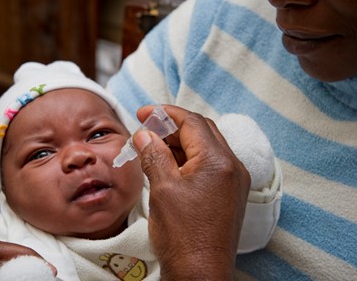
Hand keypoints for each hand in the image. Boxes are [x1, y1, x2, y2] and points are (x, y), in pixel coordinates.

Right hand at [132, 105, 250, 279]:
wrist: (200, 274)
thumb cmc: (182, 236)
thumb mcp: (162, 189)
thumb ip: (154, 154)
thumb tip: (145, 133)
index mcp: (218, 161)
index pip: (192, 122)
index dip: (165, 113)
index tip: (143, 113)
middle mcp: (232, 167)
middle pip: (202, 131)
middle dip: (172, 126)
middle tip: (146, 128)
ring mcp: (233, 181)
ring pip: (205, 147)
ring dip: (179, 143)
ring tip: (152, 147)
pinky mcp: (229, 194)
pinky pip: (208, 165)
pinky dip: (188, 159)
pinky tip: (167, 164)